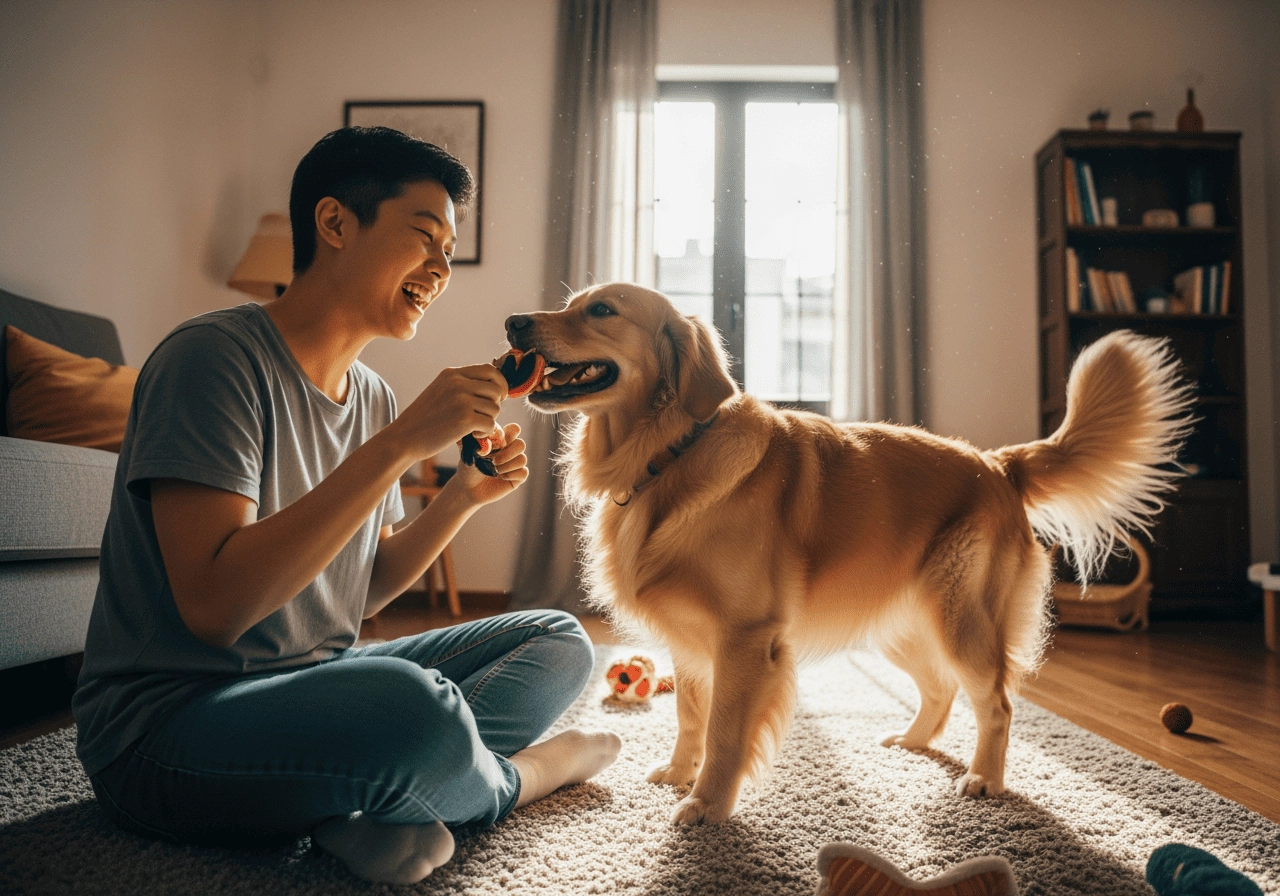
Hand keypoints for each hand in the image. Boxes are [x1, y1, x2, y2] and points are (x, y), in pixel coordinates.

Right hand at [392, 364, 507, 461]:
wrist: (404, 438)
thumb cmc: (424, 419)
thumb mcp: (441, 391)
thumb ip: (463, 385)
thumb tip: (496, 386)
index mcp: (452, 373)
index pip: (490, 370)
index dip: (499, 384)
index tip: (497, 397)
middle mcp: (458, 382)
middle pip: (497, 389)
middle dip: (495, 404)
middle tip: (484, 415)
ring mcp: (461, 400)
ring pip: (495, 408)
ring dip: (488, 420)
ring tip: (473, 427)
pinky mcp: (465, 419)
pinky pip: (491, 424)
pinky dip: (485, 433)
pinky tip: (472, 436)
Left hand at [448, 423, 527, 505]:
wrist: (468, 488)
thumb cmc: (469, 467)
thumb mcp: (471, 451)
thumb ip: (481, 440)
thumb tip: (491, 433)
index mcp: (502, 440)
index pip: (514, 429)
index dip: (511, 432)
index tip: (496, 441)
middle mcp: (511, 450)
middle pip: (521, 444)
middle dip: (507, 454)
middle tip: (493, 461)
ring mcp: (515, 464)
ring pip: (522, 459)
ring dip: (506, 466)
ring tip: (494, 471)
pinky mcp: (518, 477)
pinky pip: (523, 472)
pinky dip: (510, 475)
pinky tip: (500, 478)